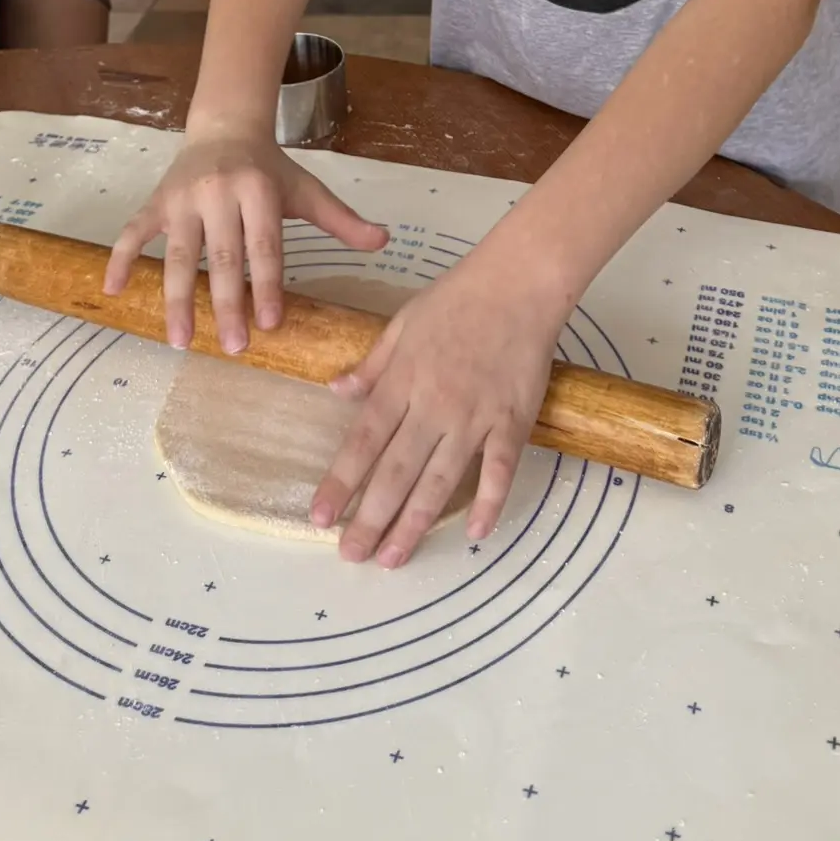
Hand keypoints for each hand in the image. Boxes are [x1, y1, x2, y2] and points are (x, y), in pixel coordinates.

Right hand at [104, 133, 387, 353]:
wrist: (224, 126)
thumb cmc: (270, 168)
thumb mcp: (307, 189)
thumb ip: (342, 220)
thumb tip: (384, 241)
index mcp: (259, 190)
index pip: (264, 246)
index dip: (266, 285)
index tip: (268, 325)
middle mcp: (218, 192)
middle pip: (223, 257)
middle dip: (226, 305)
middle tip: (232, 348)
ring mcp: (182, 198)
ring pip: (179, 254)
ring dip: (177, 299)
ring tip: (181, 341)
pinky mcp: (155, 201)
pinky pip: (133, 232)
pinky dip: (121, 259)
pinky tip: (114, 291)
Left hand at [311, 251, 560, 567]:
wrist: (519, 282)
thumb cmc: (459, 296)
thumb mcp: (403, 322)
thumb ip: (372, 364)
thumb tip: (336, 391)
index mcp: (402, 380)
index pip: (363, 441)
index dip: (340, 482)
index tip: (321, 517)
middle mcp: (433, 405)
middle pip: (395, 472)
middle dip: (370, 518)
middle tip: (351, 556)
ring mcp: (475, 416)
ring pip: (440, 481)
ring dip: (414, 523)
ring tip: (393, 558)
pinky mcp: (512, 420)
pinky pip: (500, 470)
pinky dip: (489, 503)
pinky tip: (476, 536)